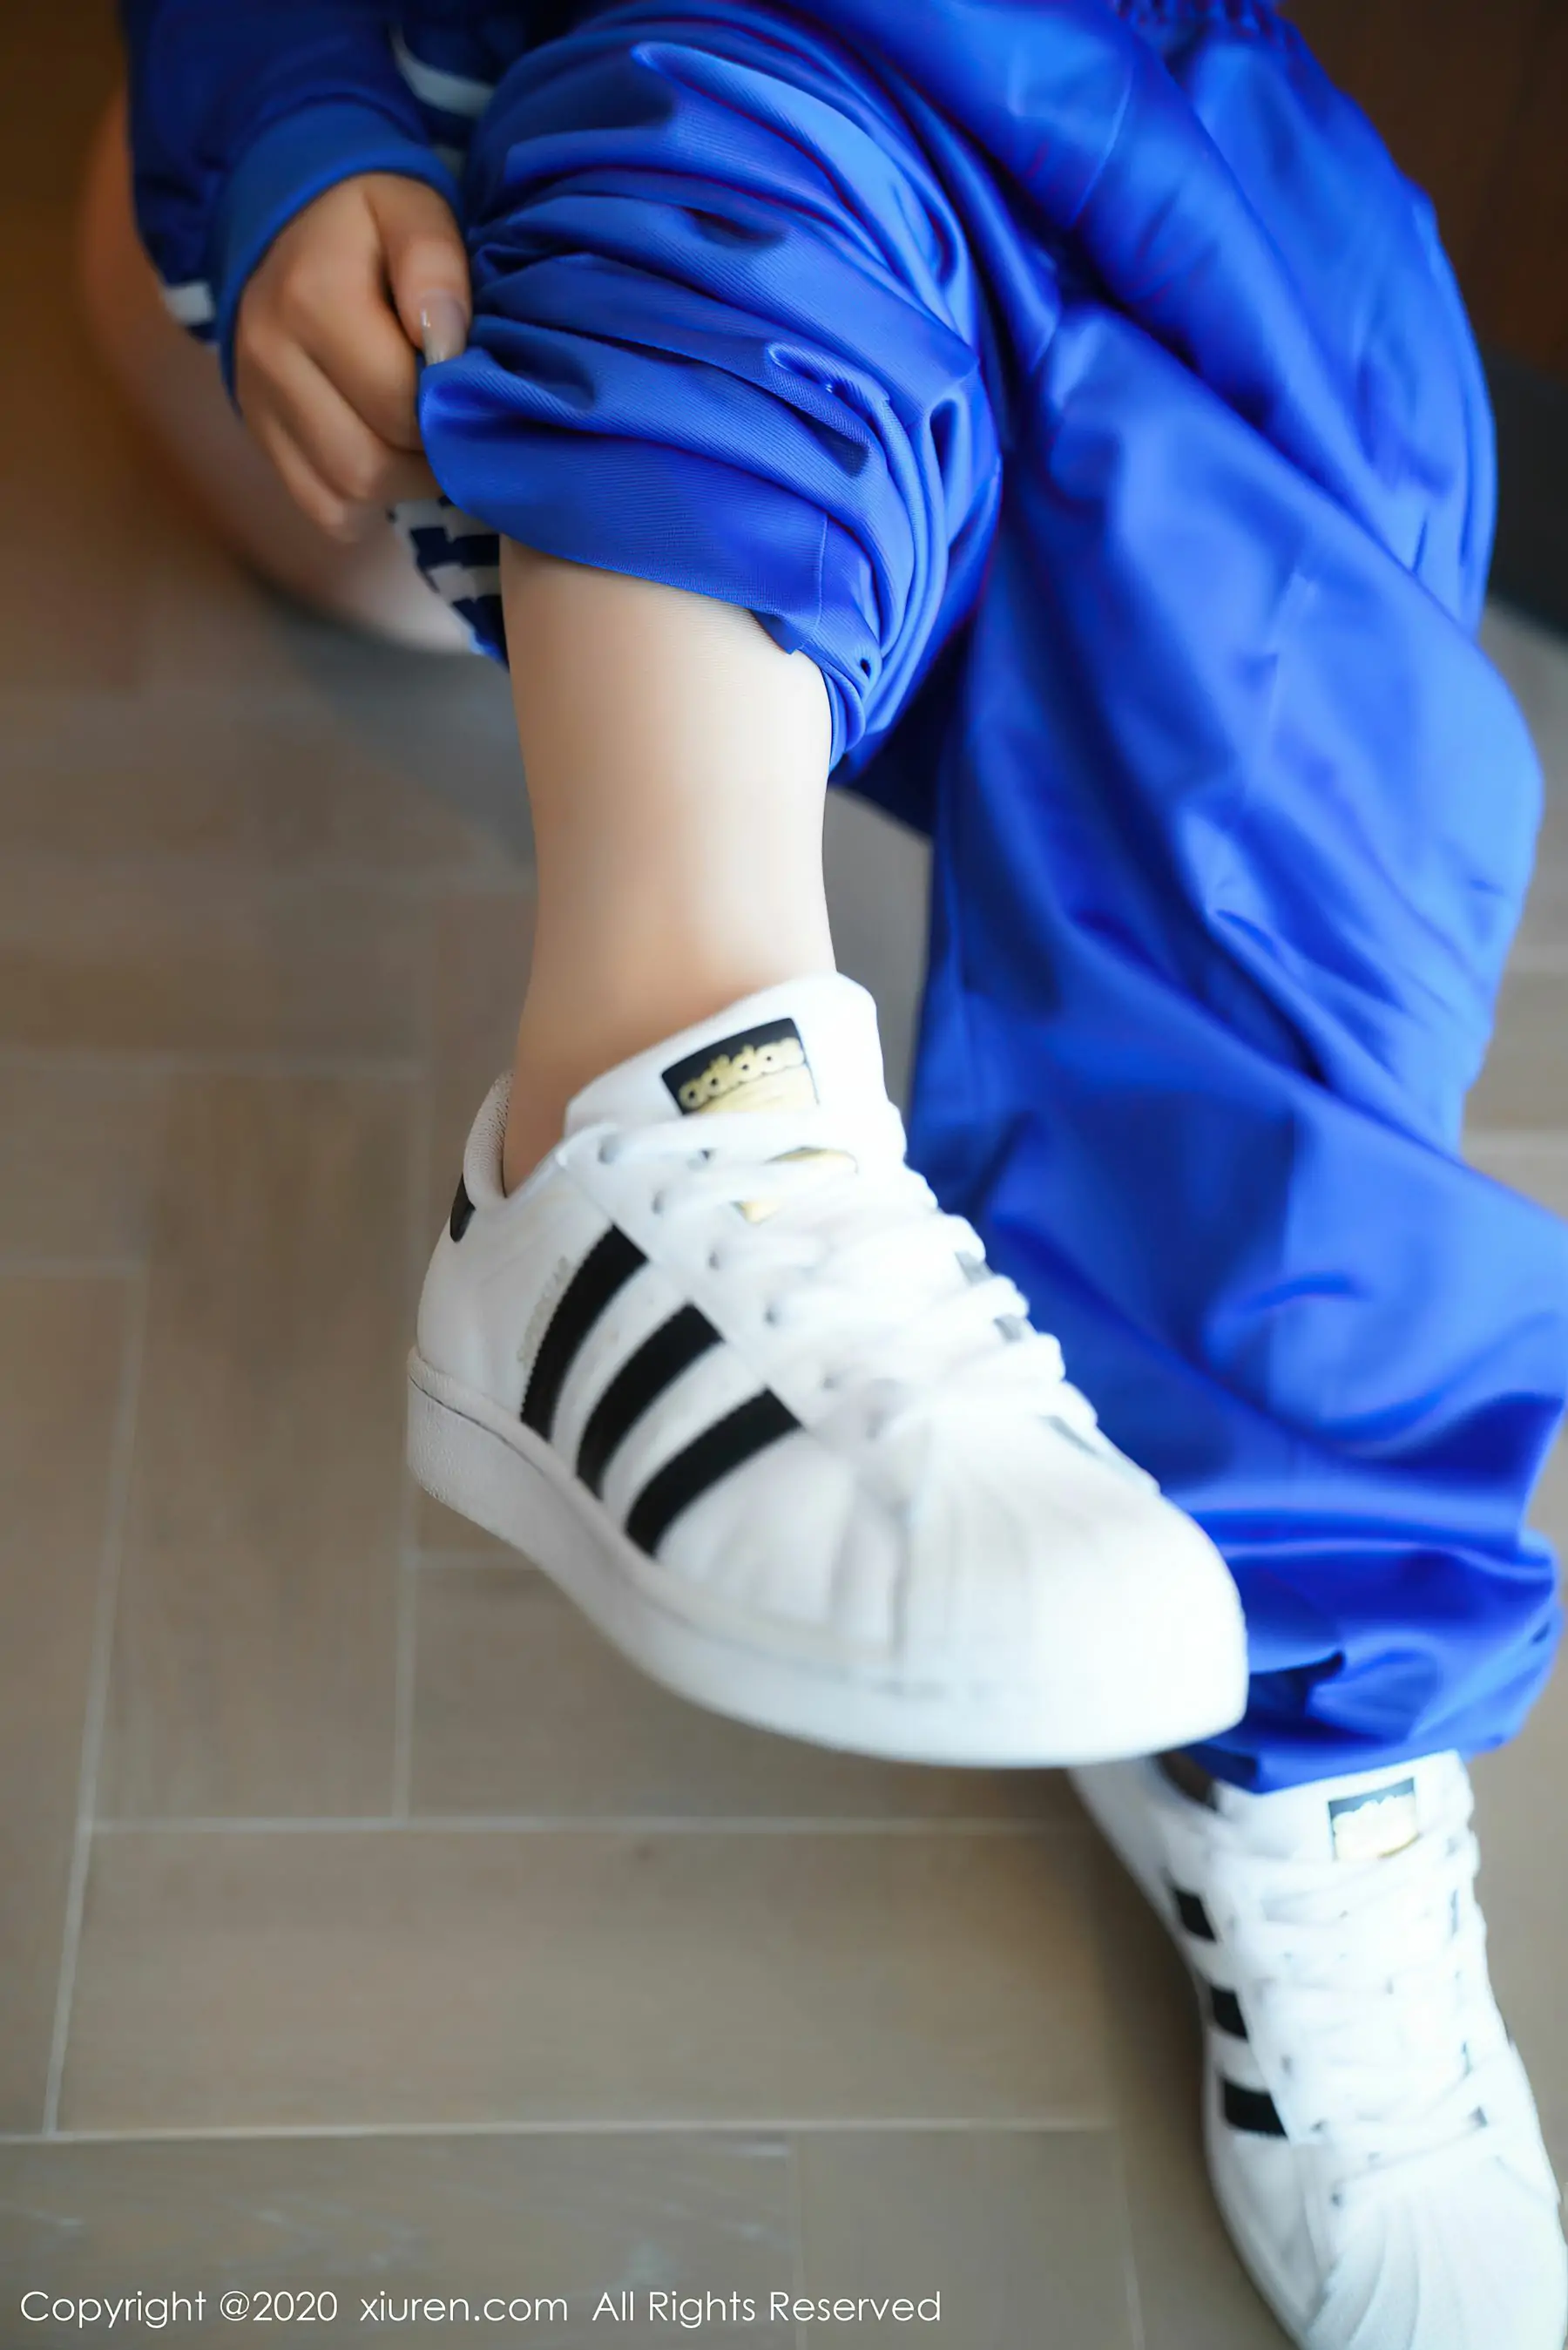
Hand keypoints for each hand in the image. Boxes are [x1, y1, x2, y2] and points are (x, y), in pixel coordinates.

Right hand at [234, 172, 468, 540]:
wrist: (286, 227)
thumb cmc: (365, 224)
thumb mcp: (411, 210)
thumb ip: (435, 265)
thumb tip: (450, 347)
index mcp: (313, 299)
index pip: (399, 402)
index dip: (451, 411)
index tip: (475, 388)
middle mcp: (272, 361)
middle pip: (370, 463)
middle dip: (430, 459)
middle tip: (458, 424)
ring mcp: (258, 407)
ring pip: (347, 496)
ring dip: (404, 484)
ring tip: (429, 440)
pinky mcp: (261, 440)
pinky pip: (323, 509)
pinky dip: (368, 501)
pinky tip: (392, 459)